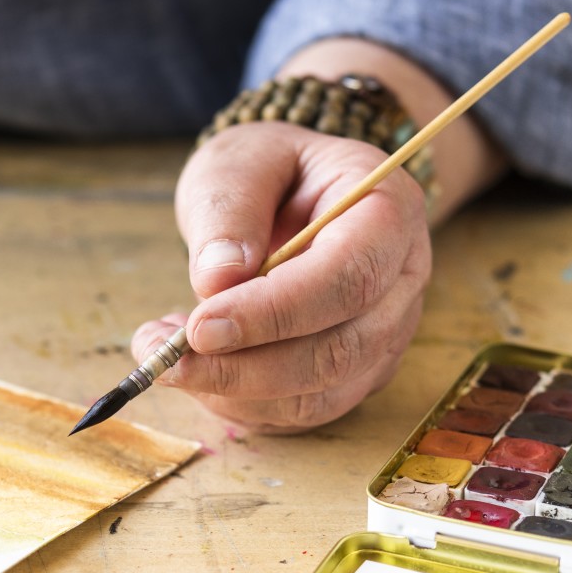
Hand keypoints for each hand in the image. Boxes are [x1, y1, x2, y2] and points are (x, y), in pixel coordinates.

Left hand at [131, 122, 431, 433]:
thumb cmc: (271, 170)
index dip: (274, 312)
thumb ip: (230, 210)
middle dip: (248, 369)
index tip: (202, 326)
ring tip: (169, 358)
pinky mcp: (356, 374)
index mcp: (389, 212)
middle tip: (169, 360)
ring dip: (237, 393)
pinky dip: (242, 404)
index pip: (347, 278)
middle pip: (340, 350)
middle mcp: (402, 282)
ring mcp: (386, 335)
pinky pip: (304, 411)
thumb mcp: (241, 161)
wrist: (295, 192)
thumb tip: (218, 279)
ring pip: (321, 394)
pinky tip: (198, 370)